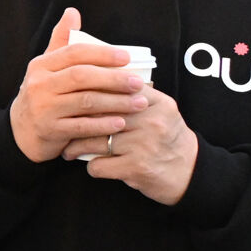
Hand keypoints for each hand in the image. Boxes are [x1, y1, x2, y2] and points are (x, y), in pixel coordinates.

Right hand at [8, 8, 147, 164]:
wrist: (21, 131)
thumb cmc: (43, 94)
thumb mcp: (46, 67)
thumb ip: (61, 41)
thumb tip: (72, 12)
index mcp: (41, 65)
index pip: (74, 53)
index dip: (102, 54)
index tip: (127, 58)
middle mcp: (40, 85)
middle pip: (82, 76)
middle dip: (114, 78)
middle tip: (138, 82)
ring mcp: (44, 109)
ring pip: (86, 102)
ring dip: (116, 102)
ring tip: (139, 103)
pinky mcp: (51, 130)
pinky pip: (83, 127)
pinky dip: (104, 124)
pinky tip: (122, 123)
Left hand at [62, 85, 198, 205]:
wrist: (190, 172)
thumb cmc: (167, 138)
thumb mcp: (160, 110)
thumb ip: (135, 95)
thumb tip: (98, 77)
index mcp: (156, 102)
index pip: (115, 88)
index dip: (88, 91)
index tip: (70, 96)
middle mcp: (151, 120)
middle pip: (100, 113)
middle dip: (76, 119)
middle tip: (61, 123)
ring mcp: (144, 144)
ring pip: (95, 140)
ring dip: (76, 146)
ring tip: (68, 148)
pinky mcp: (137, 168)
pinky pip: (99, 165)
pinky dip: (92, 166)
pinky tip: (91, 165)